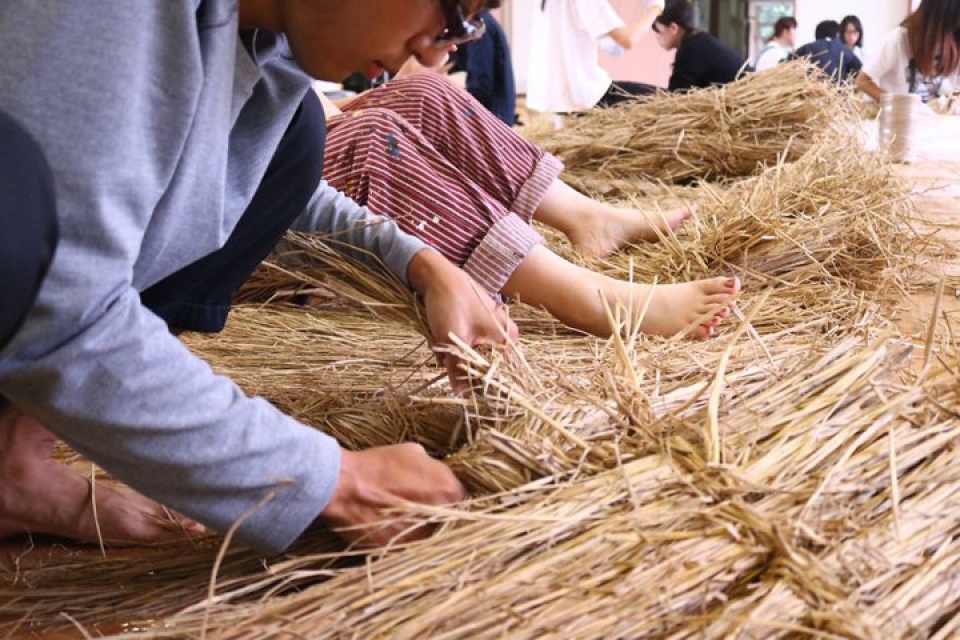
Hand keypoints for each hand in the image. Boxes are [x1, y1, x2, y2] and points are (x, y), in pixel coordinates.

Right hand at [319, 444, 465, 546]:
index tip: (433, 492)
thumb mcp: (413, 452)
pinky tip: (388, 525)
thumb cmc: (379, 465)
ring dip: (420, 526)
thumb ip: (433, 467)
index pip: (460, 496)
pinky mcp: (401, 552)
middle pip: (448, 518)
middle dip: (436, 512)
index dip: (446, 493)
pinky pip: (408, 545)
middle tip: (416, 505)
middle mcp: (442, 518)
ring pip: (429, 534)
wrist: (345, 487)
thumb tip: (437, 474)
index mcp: (450, 491)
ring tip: (399, 515)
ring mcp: (422, 538)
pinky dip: (402, 538)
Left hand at [407, 249, 517, 392]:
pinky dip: (453, 343)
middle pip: (485, 363)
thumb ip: (457, 368)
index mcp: (506, 337)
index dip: (481, 381)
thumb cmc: (450, 304)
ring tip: (439, 342)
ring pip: (472, 353)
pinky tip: (439, 336)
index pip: (502, 371)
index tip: (464, 387)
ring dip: (454, 354)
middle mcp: (504, 332)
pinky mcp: (477, 322)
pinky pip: (467, 342)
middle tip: (445, 358)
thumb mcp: (451, 340)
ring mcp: (490, 326)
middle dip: (462, 364)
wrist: (437, 275)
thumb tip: (460, 394)